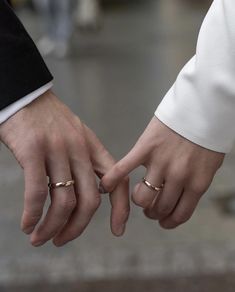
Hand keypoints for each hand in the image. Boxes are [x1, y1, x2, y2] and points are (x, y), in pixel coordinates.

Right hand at [0, 90, 128, 245]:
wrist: (26, 94)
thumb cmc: (50, 120)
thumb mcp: (76, 136)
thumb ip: (85, 161)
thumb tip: (91, 191)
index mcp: (93, 147)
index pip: (117, 182)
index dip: (121, 209)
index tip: (117, 230)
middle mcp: (79, 150)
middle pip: (90, 200)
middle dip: (77, 227)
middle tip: (61, 240)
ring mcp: (57, 150)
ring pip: (64, 201)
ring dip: (52, 227)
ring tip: (40, 238)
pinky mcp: (33, 150)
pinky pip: (37, 192)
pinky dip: (33, 214)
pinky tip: (28, 224)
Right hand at [100, 117, 223, 228]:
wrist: (201, 106)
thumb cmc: (206, 135)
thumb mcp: (209, 165)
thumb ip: (194, 183)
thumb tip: (179, 200)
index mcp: (197, 182)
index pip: (180, 214)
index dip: (169, 222)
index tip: (163, 222)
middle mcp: (178, 176)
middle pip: (159, 208)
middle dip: (153, 213)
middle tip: (150, 209)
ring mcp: (160, 162)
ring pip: (142, 197)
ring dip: (139, 201)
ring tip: (139, 197)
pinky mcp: (145, 148)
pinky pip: (124, 168)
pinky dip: (113, 179)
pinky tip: (105, 185)